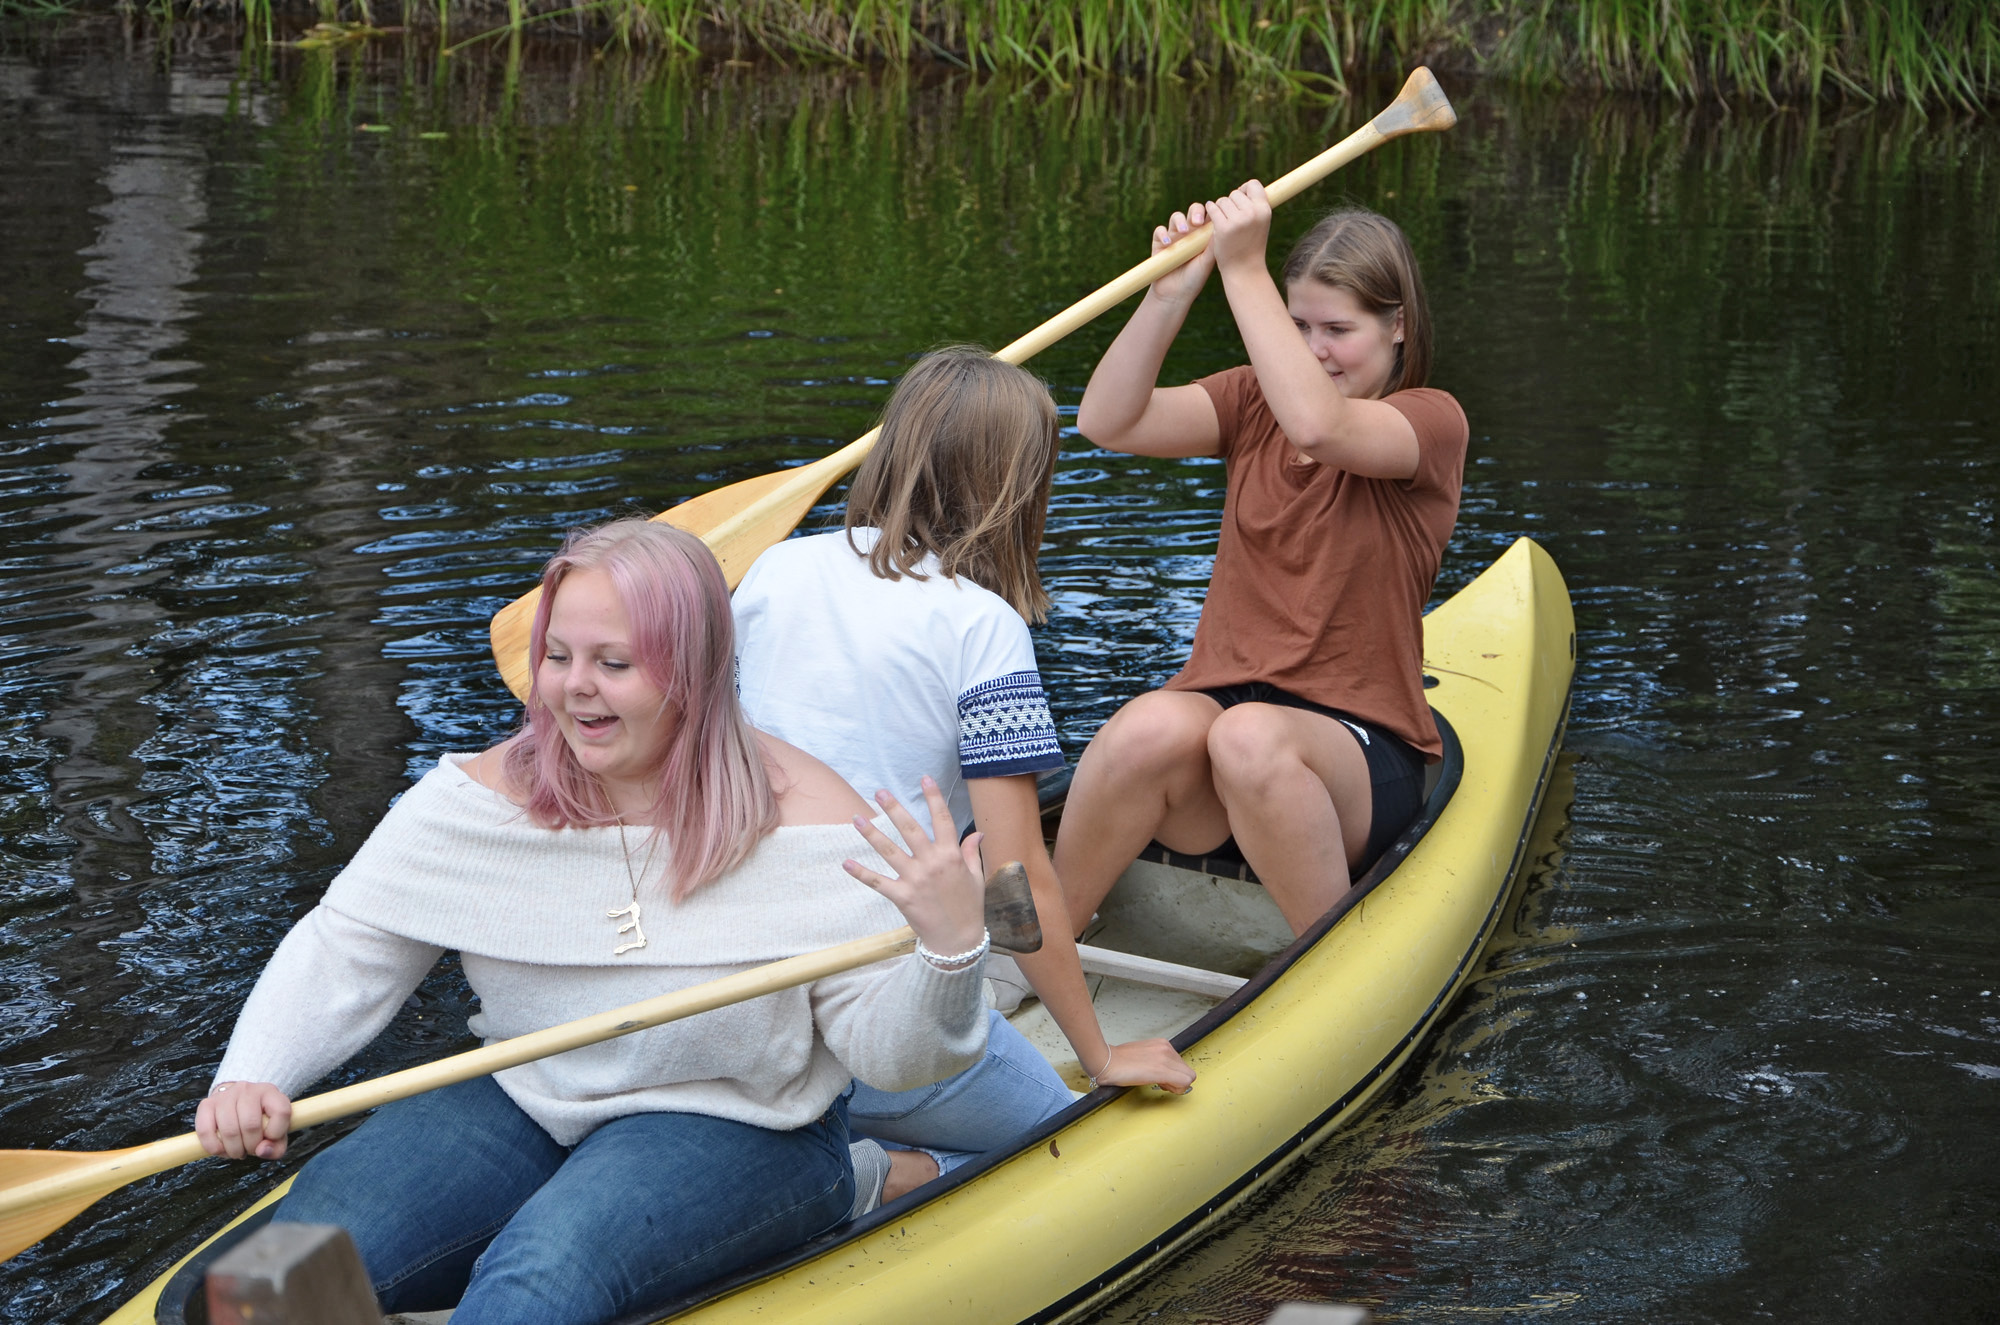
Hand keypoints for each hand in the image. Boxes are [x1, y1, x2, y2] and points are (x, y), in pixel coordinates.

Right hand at [196, 1081, 293, 1160]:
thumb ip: (276, 1146)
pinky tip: (221, 1150)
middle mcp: (248, 1090)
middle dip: (251, 1147)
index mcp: (270, 1093)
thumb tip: (262, 1150)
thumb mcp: (275, 1131)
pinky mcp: (206, 1104)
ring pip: (229, 1130)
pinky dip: (214, 1147)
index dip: (276, 1134)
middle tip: (249, 1150)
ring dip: (233, 1150)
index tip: (270, 1141)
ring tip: (237, 1151)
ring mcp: (226, 1095)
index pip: (281, 1112)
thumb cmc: (258, 1121)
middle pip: (251, 1125)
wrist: (235, 1102)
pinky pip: (206, 1131)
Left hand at [845, 777, 986, 957]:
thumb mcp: (975, 877)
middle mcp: (932, 863)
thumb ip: (971, 852)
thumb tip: (977, 833)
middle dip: (894, 808)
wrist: (958, 941)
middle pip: (910, 829)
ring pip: (889, 851)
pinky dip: (861, 873)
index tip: (925, 778)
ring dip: (871, 834)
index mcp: (952, 855)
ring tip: (856, 818)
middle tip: (880, 792)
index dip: (934, 797)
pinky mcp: (902, 897)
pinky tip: (846, 862)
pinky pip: (878, 882)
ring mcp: (916, 880)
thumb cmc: (969, 907)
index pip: (942, 819)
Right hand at [1091, 1038, 1195, 1093]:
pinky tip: (1160, 1085)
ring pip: (1188, 1077)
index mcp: (1162, 1044)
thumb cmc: (1120, 1061)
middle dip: (1176, 1081)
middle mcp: (1166, 1048)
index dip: (1174, 1075)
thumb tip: (1165, 1073)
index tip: (1163, 1079)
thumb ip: (1157, 1060)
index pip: (1181, 1064)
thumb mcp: (1143, 1054)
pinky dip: (1176, 1089)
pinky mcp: (1162, 1069)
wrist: (1107, 1061)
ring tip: (1158, 1083)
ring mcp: (1165, 1058)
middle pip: (1187, 1071)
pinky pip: (1184, 1082)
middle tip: (1161, 1083)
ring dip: (1175, 1085)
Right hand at [1147, 203, 1215, 307]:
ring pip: (1176, 217)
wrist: (1175, 294)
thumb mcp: (1207, 262)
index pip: (1208, 216)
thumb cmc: (1194, 279)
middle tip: (1197, 222)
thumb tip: (1221, 225)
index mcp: (1203, 235)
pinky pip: (1159, 231)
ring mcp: (1174, 236)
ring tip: (1184, 231)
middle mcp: (1190, 232)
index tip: (1213, 218)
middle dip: (1196, 212)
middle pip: (1193, 210)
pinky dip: (1163, 234)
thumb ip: (1213, 244)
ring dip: (1180, 221)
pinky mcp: (1159, 243)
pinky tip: (1168, 243)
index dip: (1211, 211)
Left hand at [1206, 180, 1272, 277]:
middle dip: (1231, 203)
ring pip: (1222, 200)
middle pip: (1235, 193)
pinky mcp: (1223, 227)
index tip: (1240, 200)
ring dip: (1220, 209)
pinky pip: (1212, 208)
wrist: (1244, 269)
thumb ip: (1255, 206)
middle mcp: (1252, 213)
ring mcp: (1238, 220)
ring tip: (1225, 223)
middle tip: (1232, 219)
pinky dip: (1210, 211)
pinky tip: (1213, 221)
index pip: (1253, 184)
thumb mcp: (1260, 223)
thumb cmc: (1251, 245)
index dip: (1245, 189)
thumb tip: (1245, 187)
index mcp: (1265, 210)